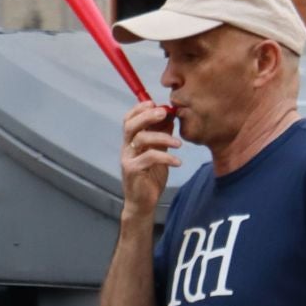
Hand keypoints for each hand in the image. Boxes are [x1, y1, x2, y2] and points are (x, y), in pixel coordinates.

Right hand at [119, 100, 178, 217]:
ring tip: (179, 144)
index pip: (129, 119)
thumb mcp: (159, 152)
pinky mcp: (132, 170)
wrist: (143, 202)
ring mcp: (127, 158)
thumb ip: (162, 135)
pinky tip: (178, 161)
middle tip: (164, 112)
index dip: (140, 108)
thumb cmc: (150, 176)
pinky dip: (165, 157)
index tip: (156, 103)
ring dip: (162, 137)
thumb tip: (170, 116)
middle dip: (147, 115)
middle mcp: (127, 147)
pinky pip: (148, 158)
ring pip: (140, 139)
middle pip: (131, 124)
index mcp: (131, 141)